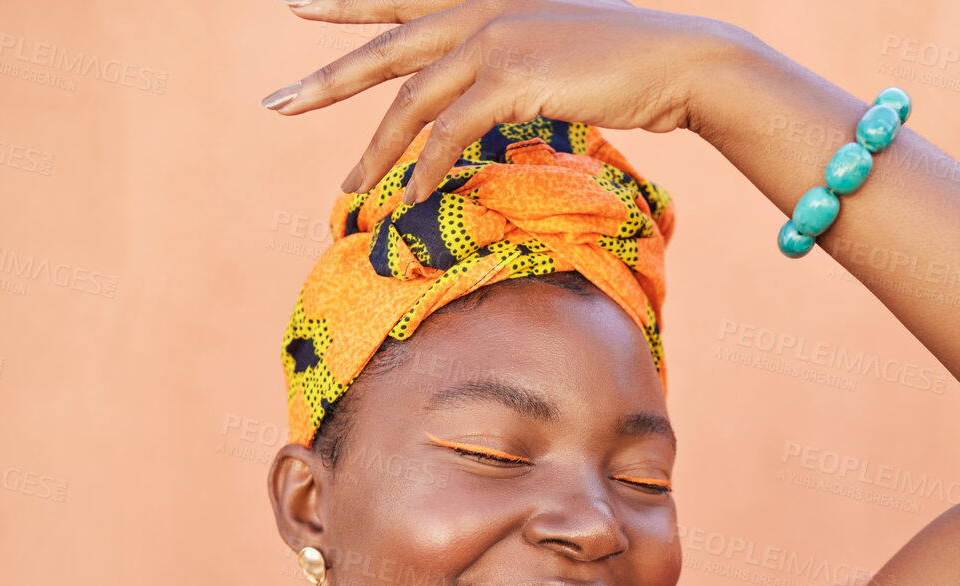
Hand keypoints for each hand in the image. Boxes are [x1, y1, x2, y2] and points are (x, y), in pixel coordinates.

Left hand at [259, 0, 750, 202]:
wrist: (682, 61)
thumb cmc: (635, 60)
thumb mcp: (565, 46)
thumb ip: (520, 60)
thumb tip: (497, 96)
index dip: (349, 2)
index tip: (300, 6)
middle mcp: (483, 11)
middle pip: (387, 48)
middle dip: (328, 77)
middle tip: (277, 102)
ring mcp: (495, 43)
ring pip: (413, 101)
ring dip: (378, 149)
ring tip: (350, 186)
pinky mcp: (512, 80)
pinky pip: (451, 132)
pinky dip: (428, 167)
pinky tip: (414, 194)